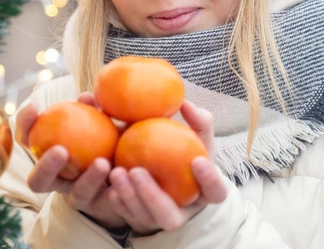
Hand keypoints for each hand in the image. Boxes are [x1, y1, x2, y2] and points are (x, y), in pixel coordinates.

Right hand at [15, 93, 126, 229]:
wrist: (126, 173)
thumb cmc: (107, 136)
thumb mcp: (102, 122)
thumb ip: (93, 111)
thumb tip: (87, 96)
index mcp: (48, 155)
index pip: (28, 141)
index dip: (24, 124)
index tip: (34, 106)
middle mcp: (57, 180)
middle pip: (37, 181)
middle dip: (46, 167)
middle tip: (61, 150)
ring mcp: (77, 196)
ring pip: (76, 194)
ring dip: (88, 179)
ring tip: (102, 162)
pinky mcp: (101, 207)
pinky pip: (105, 202)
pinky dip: (114, 189)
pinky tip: (122, 176)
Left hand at [107, 100, 227, 234]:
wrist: (167, 170)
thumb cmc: (185, 150)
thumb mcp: (196, 137)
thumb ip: (197, 121)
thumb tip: (186, 103)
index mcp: (205, 193)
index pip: (215, 192)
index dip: (210, 180)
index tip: (197, 159)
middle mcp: (183, 213)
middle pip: (170, 217)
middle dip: (152, 196)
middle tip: (137, 171)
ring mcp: (159, 220)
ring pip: (144, 217)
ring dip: (128, 196)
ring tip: (116, 172)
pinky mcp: (139, 220)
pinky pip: (126, 215)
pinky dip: (118, 201)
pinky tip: (108, 185)